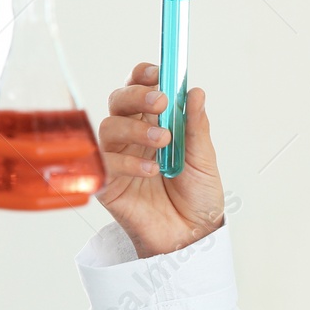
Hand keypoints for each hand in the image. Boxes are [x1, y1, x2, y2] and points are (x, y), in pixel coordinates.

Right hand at [95, 63, 225, 258]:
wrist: (192, 238)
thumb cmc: (198, 198)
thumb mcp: (204, 160)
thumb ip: (196, 128)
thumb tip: (195, 92)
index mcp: (155, 125)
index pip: (141, 91)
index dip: (143, 77)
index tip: (157, 71)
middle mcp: (133, 138)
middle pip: (119, 102)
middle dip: (136, 95)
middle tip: (160, 102)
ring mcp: (118, 159)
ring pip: (108, 128)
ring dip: (135, 129)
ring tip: (163, 141)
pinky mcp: (108, 185)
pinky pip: (105, 165)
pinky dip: (128, 163)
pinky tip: (151, 170)